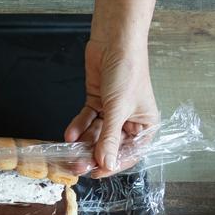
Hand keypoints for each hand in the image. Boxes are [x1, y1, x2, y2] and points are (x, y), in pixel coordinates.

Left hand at [64, 39, 159, 177]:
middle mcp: (129, 120)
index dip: (112, 165)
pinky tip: (70, 134)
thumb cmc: (128, 71)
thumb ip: (109, 139)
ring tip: (69, 151)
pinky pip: (87, 120)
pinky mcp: (97, 102)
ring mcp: (112, 111)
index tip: (96, 172)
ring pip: (95, 134)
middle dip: (93, 154)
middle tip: (77, 164)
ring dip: (83, 143)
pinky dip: (78, 126)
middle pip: (109, 145)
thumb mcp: (118, 109)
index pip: (129, 153)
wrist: (114, 41)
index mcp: (145, 124)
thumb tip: (107, 164)